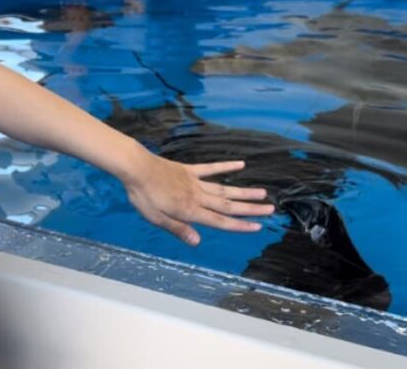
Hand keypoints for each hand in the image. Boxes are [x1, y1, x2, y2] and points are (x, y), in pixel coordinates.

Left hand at [122, 155, 273, 245]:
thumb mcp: (156, 219)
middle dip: (250, 209)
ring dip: (244, 192)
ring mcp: (195, 181)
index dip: (239, 225)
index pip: (219, 221)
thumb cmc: (143, 196)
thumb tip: (197, 242)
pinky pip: (211, 168)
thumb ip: (178, 229)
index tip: (258, 227)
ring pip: (224, 188)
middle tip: (270, 209)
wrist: (136, 167)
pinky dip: (226, 166)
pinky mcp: (189, 169)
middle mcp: (197, 196)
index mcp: (190, 211)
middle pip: (228, 205)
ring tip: (262, 192)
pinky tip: (241, 164)